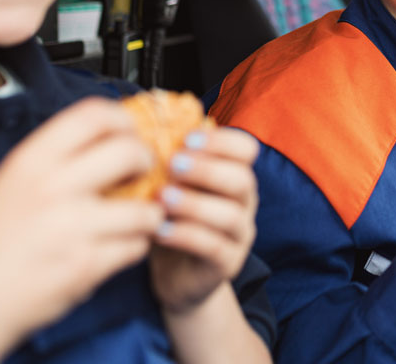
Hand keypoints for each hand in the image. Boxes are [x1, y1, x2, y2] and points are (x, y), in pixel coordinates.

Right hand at [0, 97, 163, 358]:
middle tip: (142, 173)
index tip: (130, 132)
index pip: (94, 114)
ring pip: (143, 207)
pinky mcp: (84, 264)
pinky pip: (135, 246)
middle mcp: (51, 186)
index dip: (123, 120)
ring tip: (136, 219)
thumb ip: (58, 160)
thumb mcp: (14, 182)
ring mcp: (70, 226)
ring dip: (148, 214)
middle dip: (146, 161)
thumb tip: (112, 138)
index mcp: (31, 160)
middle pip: (128, 151)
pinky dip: (134, 247)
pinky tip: (118, 247)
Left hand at [149, 127, 259, 315]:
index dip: (221, 141)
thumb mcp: (171, 185)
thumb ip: (169, 158)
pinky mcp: (227, 264)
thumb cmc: (172, 220)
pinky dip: (186, 236)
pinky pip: (213, 247)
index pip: (247, 149)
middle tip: (173, 164)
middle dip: (207, 168)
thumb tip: (148, 118)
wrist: (177, 277)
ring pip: (230, 215)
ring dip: (194, 203)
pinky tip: (160, 230)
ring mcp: (239, 235)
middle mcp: (244, 203)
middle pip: (242, 179)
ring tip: (162, 198)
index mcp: (234, 175)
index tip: (187, 139)